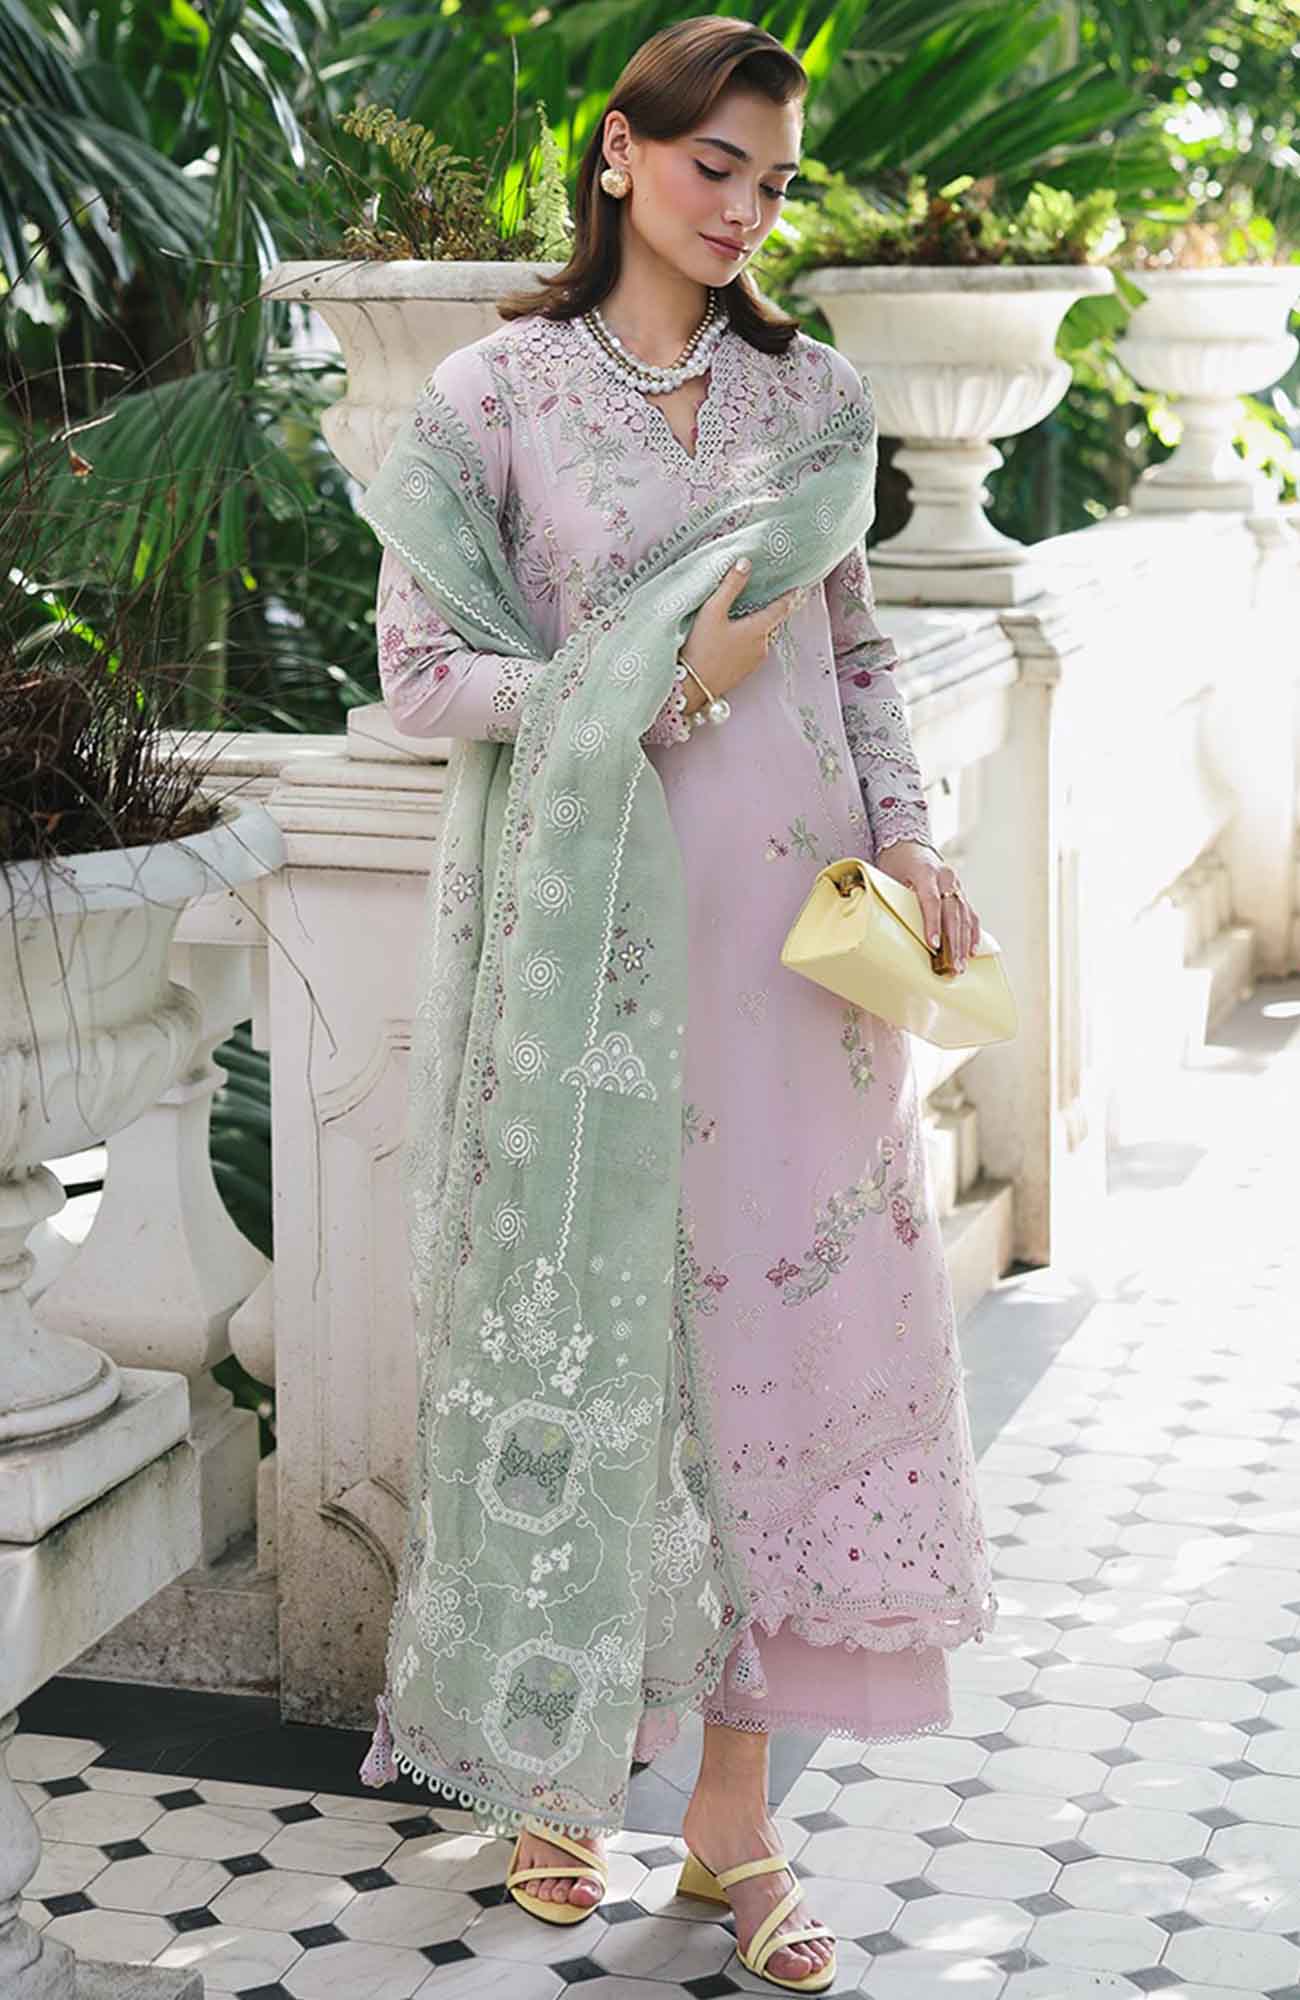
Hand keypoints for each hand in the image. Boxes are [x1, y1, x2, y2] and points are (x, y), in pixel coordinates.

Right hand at [679, 558, 806, 715]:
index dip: (790, 597)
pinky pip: (749, 651)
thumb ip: (730, 586)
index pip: (780, 608)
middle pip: (767, 623)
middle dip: (763, 612)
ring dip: (750, 628)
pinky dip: (743, 643)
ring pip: (758, 637)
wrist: (691, 686)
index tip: (799, 589)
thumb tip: (745, 563)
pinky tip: (726, 641)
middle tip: (752, 602)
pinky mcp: (744, 672)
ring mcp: (754, 661)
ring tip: (732, 622)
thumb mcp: (713, 611)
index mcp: (758, 629)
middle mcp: (761, 646)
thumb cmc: (701, 647)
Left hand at [873, 839, 980, 975]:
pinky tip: (972, 951)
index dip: (932, 924)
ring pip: (965, 916)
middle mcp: (946, 877)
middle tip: (953, 966)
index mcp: (926, 872)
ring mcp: (956, 884)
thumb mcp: (891, 876)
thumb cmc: (896, 864)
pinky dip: (972, 933)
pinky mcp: (962, 892)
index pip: (931, 900)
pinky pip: (971, 915)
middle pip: (952, 912)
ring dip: (964, 943)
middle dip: (953, 942)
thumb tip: (892, 931)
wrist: (910, 846)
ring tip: (961, 966)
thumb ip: (897, 898)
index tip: (933, 945)